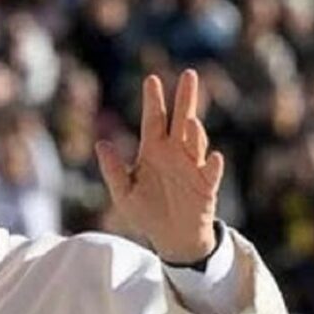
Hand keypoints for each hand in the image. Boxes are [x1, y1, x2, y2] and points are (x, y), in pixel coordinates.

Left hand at [95, 70, 223, 263]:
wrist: (170, 238)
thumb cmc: (146, 212)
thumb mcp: (123, 193)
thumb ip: (113, 170)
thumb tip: (101, 144)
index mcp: (153, 151)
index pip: (154, 120)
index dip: (154, 100)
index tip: (152, 79)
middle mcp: (175, 153)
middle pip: (181, 120)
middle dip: (185, 99)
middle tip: (189, 75)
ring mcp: (192, 167)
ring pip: (196, 143)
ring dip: (195, 132)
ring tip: (191, 121)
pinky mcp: (206, 186)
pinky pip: (210, 173)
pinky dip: (212, 165)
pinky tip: (213, 157)